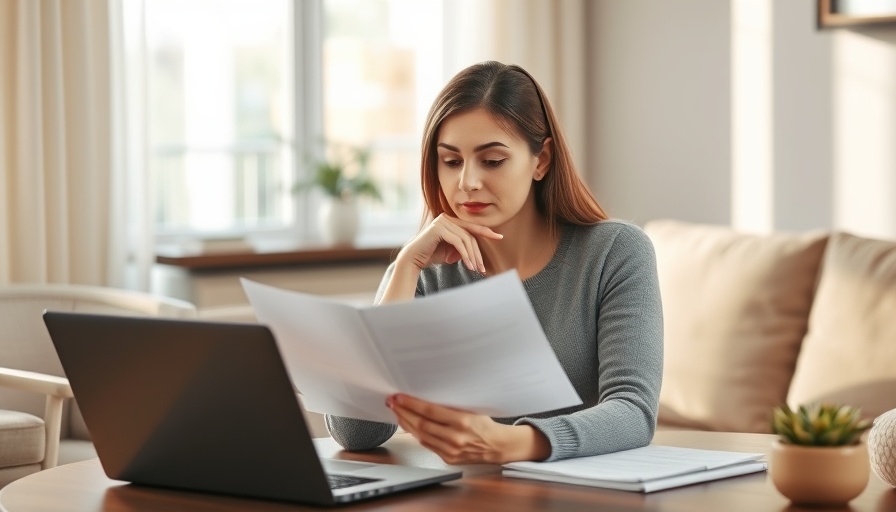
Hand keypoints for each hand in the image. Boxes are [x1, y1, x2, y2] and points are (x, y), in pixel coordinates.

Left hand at [386, 393, 550, 464]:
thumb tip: (425, 396)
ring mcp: (450, 450)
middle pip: (421, 424)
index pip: (430, 411)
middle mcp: (455, 438)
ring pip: (420, 436)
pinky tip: (409, 425)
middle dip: (403, 412)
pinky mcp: (448, 458)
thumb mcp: (471, 408)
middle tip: (392, 402)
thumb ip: (449, 406)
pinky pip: (427, 445)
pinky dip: (415, 434)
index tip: (399, 397)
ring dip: (405, 423)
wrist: (497, 445)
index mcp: (463, 422)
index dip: (411, 403)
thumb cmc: (485, 423)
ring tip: (397, 412)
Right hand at [399, 214, 502, 273]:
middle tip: (483, 267)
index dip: (486, 231)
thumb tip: (476, 252)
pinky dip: (465, 255)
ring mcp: (442, 221)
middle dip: (478, 251)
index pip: (471, 227)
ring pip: (466, 239)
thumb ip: (463, 247)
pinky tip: (468, 265)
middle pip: (470, 233)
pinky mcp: (439, 228)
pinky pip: (458, 242)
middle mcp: (446, 218)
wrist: (413, 260)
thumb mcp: (451, 251)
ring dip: (472, 256)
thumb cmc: (431, 255)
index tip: (499, 237)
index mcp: (450, 221)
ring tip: (476, 269)